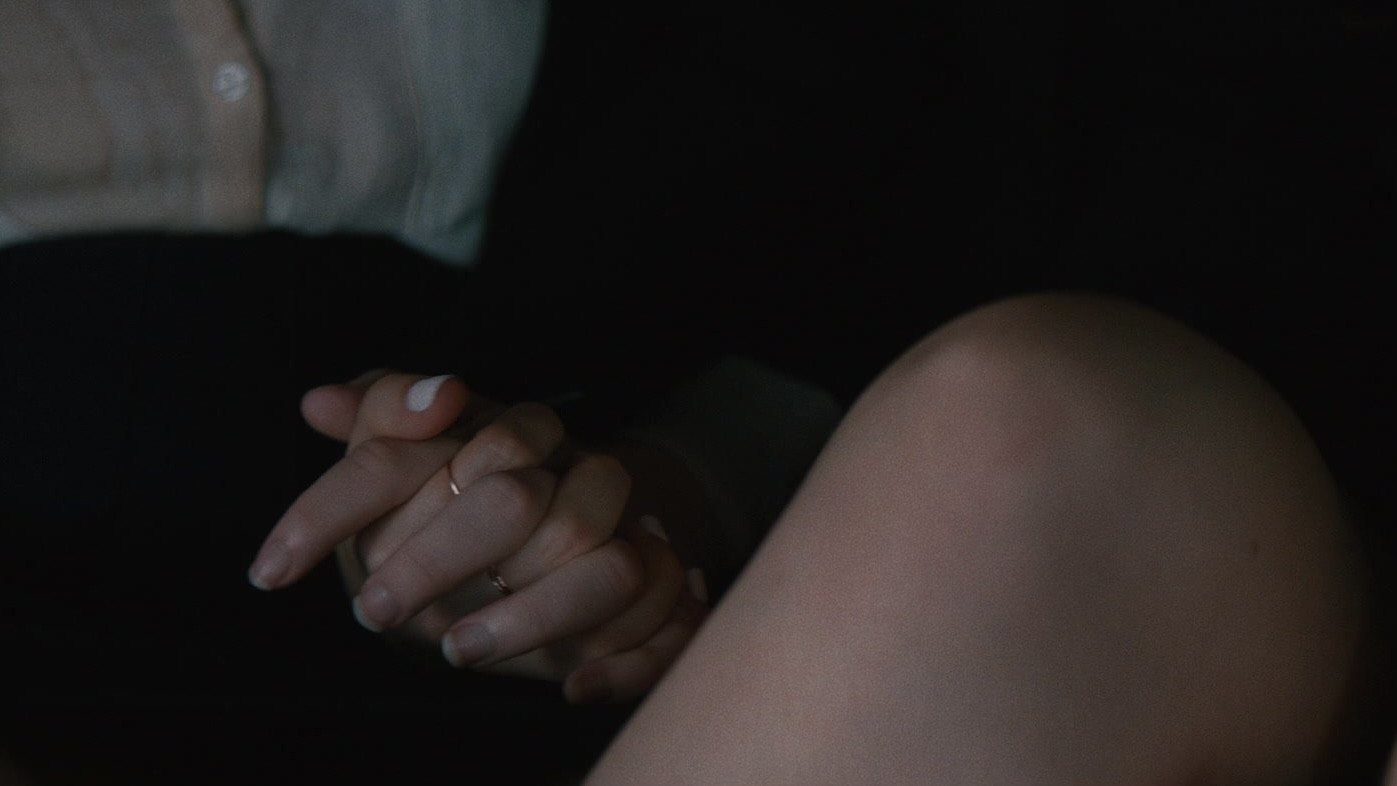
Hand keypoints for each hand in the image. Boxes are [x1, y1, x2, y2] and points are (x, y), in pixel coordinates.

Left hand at [249, 371, 708, 701]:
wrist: (589, 523)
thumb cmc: (474, 499)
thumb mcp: (418, 457)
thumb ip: (376, 420)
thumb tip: (320, 402)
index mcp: (507, 432)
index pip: (414, 450)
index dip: (335, 507)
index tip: (269, 570)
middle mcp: (574, 475)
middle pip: (515, 503)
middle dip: (436, 560)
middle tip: (371, 611)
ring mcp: (627, 534)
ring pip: (607, 568)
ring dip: (527, 619)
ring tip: (457, 652)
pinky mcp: (662, 595)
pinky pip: (668, 628)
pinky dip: (625, 664)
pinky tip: (575, 687)